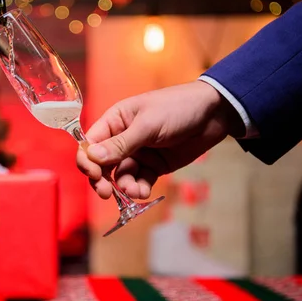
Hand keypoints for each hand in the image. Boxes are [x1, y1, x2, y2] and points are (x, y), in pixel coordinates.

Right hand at [76, 80, 243, 199]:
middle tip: (106, 193)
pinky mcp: (154, 165)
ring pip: (121, 176)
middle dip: (102, 179)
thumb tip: (92, 156)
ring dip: (124, 186)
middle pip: (102, 164)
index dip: (88, 160)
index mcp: (115, 121)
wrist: (213, 113)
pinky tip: (144, 192)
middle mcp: (122, 138)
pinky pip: (139, 181)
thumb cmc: (177, 108)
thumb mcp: (148, 125)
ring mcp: (138, 153)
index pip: (90, 143)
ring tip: (135, 190)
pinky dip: (139, 188)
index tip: (94, 174)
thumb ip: (121, 144)